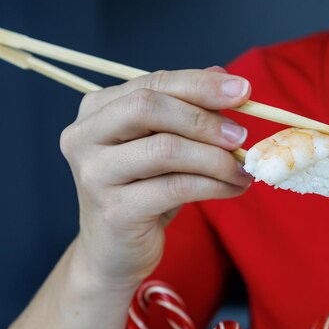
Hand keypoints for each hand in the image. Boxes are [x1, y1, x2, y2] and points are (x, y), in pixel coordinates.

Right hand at [59, 67, 251, 288]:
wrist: (114, 252)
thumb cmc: (143, 190)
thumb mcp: (164, 144)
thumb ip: (187, 108)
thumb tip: (224, 76)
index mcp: (96, 110)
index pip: (152, 83)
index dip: (200, 84)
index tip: (244, 91)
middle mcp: (84, 137)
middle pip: (148, 108)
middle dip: (204, 119)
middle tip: (241, 136)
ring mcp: (94, 174)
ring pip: (166, 149)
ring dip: (216, 158)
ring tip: (244, 168)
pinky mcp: (114, 210)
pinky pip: (176, 187)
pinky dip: (214, 185)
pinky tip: (235, 188)